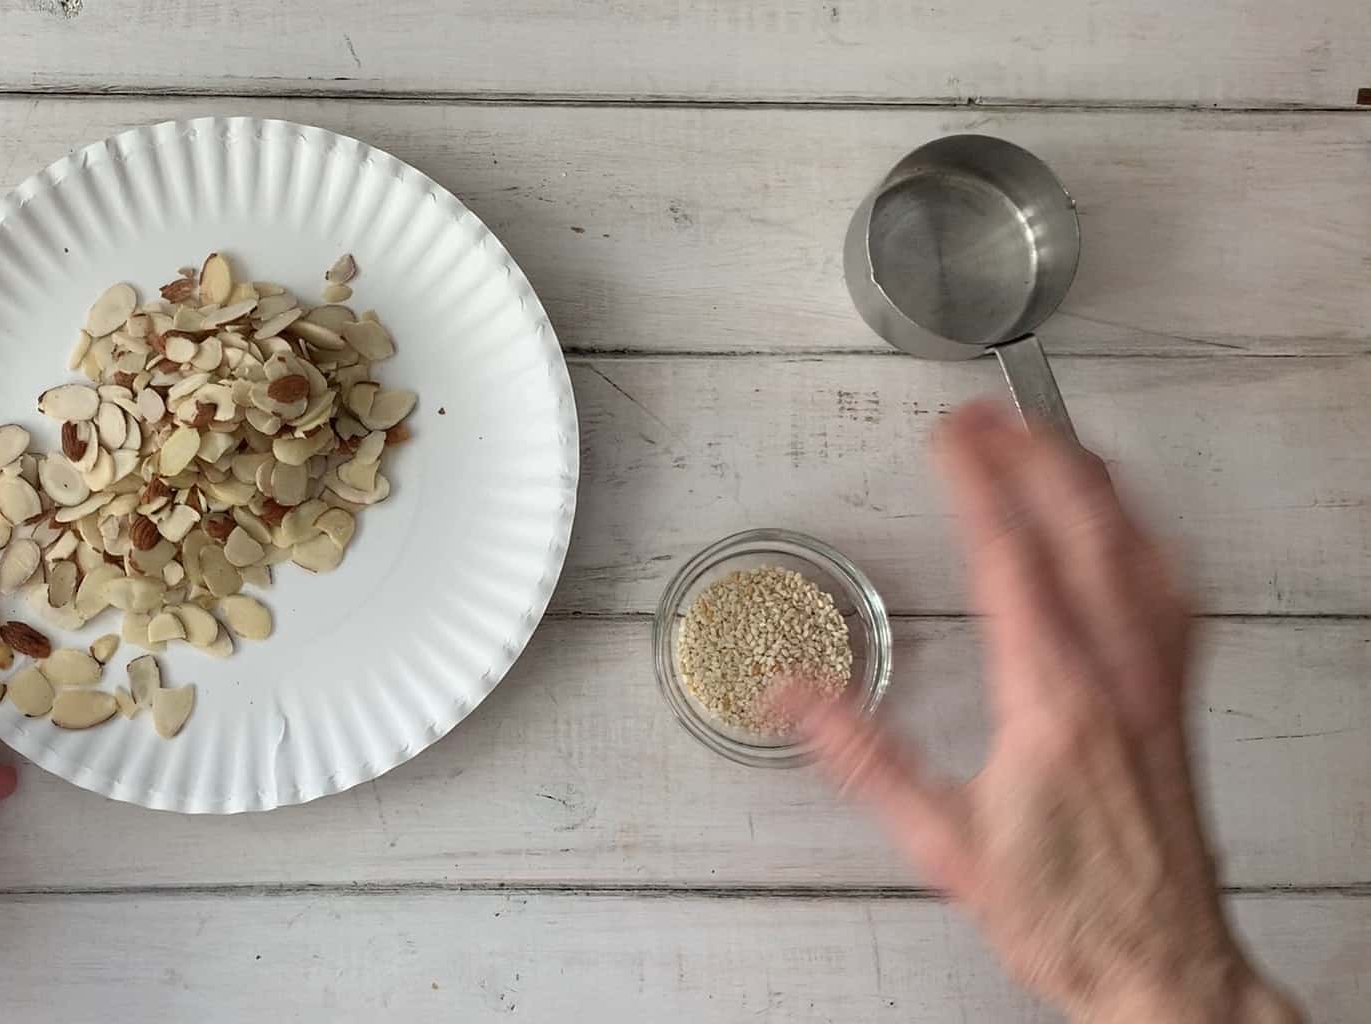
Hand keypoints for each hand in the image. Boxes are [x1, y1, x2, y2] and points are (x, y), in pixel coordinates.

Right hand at [794, 403, 1300, 1022]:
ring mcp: (1157, 680)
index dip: (977, 484)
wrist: (1160, 962)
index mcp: (1051, 697)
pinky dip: (1143, 535)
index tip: (950, 436)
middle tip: (987, 412)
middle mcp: (1116, 673)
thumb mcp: (939, 842)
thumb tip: (793, 695)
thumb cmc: (1063, 910)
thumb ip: (863, 758)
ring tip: (1050, 439)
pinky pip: (1171, 591)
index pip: (1010, 557)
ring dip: (1091, 481)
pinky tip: (1127, 526)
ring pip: (1137, 549)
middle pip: (1083, 529)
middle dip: (1033, 454)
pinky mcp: (1177, 698)